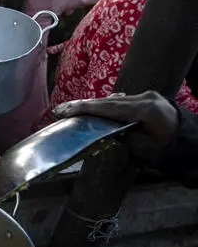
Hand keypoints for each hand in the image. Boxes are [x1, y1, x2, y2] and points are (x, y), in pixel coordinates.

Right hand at [52, 91, 178, 159]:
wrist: (189, 142)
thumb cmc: (167, 150)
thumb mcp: (143, 149)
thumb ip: (121, 138)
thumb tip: (100, 132)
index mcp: (146, 110)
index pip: (110, 107)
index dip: (86, 108)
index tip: (67, 109)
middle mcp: (146, 98)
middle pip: (108, 101)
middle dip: (84, 106)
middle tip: (61, 110)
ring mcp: (147, 96)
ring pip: (113, 100)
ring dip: (93, 106)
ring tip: (70, 109)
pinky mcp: (146, 98)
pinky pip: (120, 101)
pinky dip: (104, 106)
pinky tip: (91, 108)